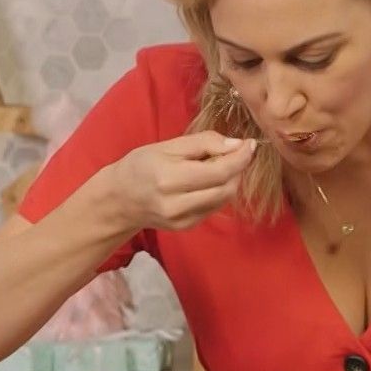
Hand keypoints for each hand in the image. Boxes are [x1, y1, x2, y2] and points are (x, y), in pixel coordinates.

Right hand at [101, 131, 255, 230]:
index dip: (240, 158)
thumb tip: (236, 144)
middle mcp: (177, 204)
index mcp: (169, 179)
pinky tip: (207, 181)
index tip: (250, 144)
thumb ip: (203, 143)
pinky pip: (215, 207)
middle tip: (235, 152)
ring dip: (230, 179)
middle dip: (238, 168)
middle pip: (226, 188)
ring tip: (218, 165)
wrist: (120, 200)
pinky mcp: (187, 227)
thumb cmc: (141, 166)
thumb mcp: (166, 146)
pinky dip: (219, 191)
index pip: (218, 172)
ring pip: (224, 198)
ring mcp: (183, 219)